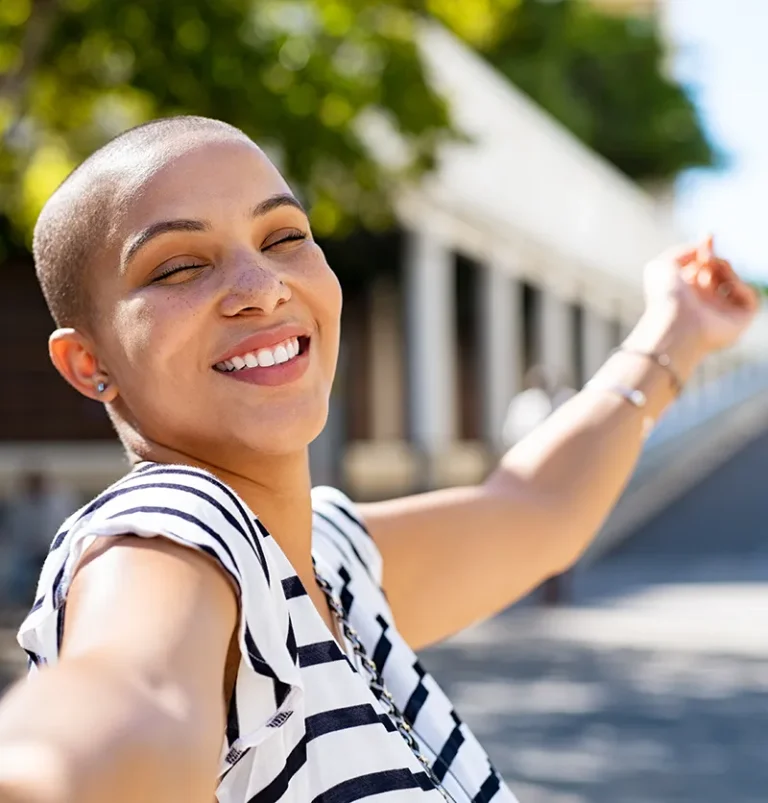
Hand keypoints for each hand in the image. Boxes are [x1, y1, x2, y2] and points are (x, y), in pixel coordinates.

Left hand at [643, 235, 759, 354]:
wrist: (676, 321)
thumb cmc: (666, 296)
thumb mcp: (663, 265)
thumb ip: (683, 251)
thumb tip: (703, 248)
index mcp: (684, 294)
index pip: (700, 269)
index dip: (706, 251)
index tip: (708, 236)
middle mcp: (702, 304)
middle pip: (718, 272)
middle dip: (714, 259)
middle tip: (706, 258)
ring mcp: (720, 313)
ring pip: (733, 281)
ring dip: (725, 268)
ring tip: (712, 269)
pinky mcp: (738, 322)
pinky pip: (750, 297)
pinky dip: (740, 285)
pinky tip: (727, 285)